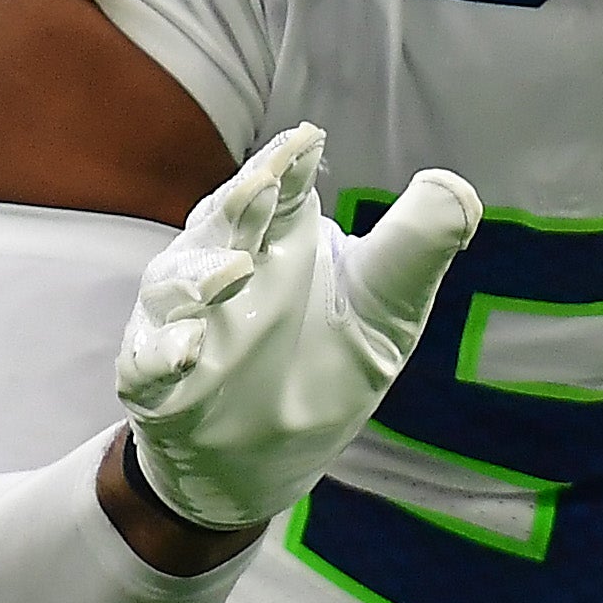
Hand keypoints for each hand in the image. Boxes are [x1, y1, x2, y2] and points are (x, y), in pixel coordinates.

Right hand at [116, 124, 480, 532]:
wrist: (269, 462)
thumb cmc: (328, 366)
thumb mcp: (388, 309)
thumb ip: (416, 249)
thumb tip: (455, 187)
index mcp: (280, 240)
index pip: (281, 191)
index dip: (289, 166)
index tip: (308, 141)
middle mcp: (226, 267)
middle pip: (224, 223)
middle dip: (241, 203)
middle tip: (263, 183)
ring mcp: (187, 322)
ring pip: (178, 283)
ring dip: (201, 275)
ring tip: (234, 273)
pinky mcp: (158, 380)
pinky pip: (147, 362)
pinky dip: (161, 354)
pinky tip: (185, 352)